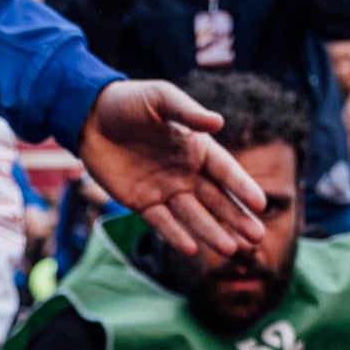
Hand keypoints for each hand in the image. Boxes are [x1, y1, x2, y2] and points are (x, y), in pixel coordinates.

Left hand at [77, 80, 265, 257]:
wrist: (89, 118)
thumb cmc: (129, 101)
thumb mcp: (161, 99)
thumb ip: (187, 113)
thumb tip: (218, 122)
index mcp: (197, 148)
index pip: (226, 171)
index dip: (242, 187)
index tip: (260, 204)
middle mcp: (186, 172)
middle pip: (217, 199)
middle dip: (236, 218)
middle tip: (256, 237)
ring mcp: (165, 190)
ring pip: (193, 216)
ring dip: (212, 232)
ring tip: (231, 250)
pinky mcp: (141, 203)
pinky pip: (162, 223)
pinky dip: (175, 235)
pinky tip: (191, 248)